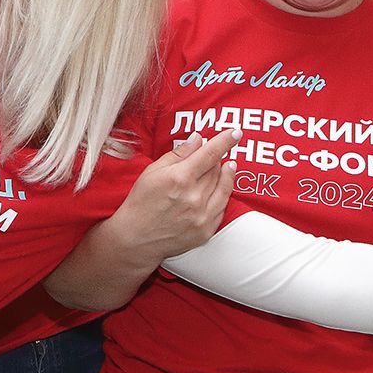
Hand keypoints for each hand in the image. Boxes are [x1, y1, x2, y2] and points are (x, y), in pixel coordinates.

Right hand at [108, 132, 238, 263]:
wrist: (136, 239)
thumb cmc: (140, 202)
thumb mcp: (152, 172)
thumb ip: (178, 154)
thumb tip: (198, 139)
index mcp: (180, 178)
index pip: (210, 154)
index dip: (225, 141)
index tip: (236, 132)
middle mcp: (194, 197)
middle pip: (217, 169)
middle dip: (218, 158)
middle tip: (214, 154)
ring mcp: (201, 216)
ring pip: (223, 187)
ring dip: (226, 174)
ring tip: (227, 166)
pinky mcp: (205, 231)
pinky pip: (222, 207)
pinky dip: (224, 194)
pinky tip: (221, 188)